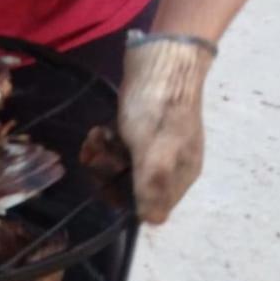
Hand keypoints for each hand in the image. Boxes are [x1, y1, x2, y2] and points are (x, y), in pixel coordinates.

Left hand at [117, 38, 213, 224]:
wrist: (162, 57)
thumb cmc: (158, 108)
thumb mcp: (153, 153)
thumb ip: (151, 187)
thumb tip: (153, 222)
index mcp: (180, 177)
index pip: (149, 208)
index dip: (124, 199)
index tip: (111, 181)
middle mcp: (169, 166)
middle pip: (130, 189)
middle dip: (109, 173)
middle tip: (104, 153)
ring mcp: (153, 147)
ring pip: (119, 168)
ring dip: (102, 155)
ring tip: (100, 137)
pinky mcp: (138, 130)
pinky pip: (117, 148)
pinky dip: (105, 140)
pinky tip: (99, 130)